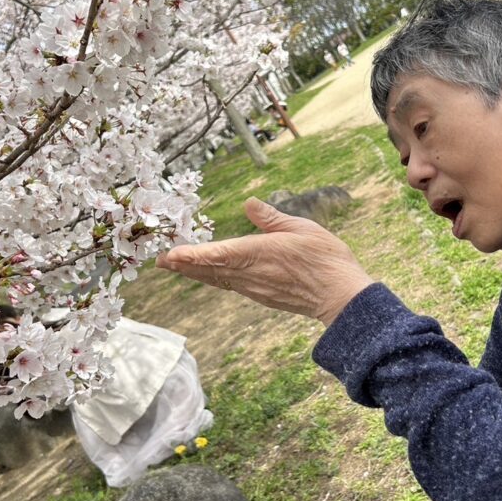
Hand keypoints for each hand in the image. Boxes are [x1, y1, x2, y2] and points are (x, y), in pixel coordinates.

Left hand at [156, 197, 373, 326]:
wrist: (341, 297)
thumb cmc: (326, 259)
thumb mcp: (301, 228)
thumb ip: (271, 218)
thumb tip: (247, 203)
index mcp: (259, 254)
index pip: (218, 254)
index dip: (192, 255)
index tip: (171, 255)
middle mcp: (251, 274)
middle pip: (210, 270)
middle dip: (184, 265)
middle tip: (160, 261)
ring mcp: (255, 288)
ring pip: (218, 279)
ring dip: (195, 272)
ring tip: (175, 266)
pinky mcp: (262, 296)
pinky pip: (231, 285)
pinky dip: (214, 278)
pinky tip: (209, 275)